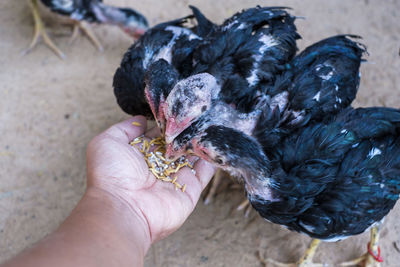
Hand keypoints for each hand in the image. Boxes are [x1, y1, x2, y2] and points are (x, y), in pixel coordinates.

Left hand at [86, 116, 215, 244]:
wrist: (124, 209)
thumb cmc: (111, 176)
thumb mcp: (107, 143)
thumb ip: (124, 129)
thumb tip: (141, 120)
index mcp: (140, 156)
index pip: (158, 136)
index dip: (167, 123)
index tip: (178, 109)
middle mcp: (158, 167)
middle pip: (177, 145)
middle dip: (186, 131)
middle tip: (197, 113)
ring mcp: (175, 179)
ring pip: (193, 157)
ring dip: (200, 142)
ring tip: (211, 123)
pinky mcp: (190, 190)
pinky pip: (204, 173)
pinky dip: (212, 160)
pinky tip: (218, 143)